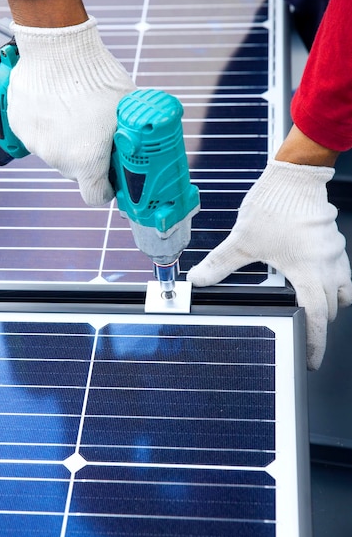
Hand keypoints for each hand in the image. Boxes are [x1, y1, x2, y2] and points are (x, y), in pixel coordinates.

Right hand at [7, 16, 135, 205]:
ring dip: (65, 140)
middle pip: (76, 172)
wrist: (58, 47)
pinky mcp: (20, 127)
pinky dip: (47, 125)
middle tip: (95, 134)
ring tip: (74, 112)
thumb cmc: (97, 77)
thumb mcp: (127, 109)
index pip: (96, 196)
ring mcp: (36, 143)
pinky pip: (38, 135)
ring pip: (56, 152)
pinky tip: (55, 105)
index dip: (106, 189)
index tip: (110, 178)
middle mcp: (59, 159)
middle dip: (87, 158)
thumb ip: (131, 136)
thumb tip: (142, 146)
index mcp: (87, 161)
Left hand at [187, 159, 351, 369]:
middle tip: (304, 331)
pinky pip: (342, 270)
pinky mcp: (335, 241)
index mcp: (310, 274)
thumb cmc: (275, 205)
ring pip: (343, 290)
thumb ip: (220, 264)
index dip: (315, 344)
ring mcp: (336, 253)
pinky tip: (310, 273)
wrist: (295, 176)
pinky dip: (331, 280)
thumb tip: (198, 279)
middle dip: (319, 322)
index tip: (311, 360)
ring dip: (329, 302)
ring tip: (309, 306)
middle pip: (332, 309)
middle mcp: (329, 267)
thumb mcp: (243, 240)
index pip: (318, 320)